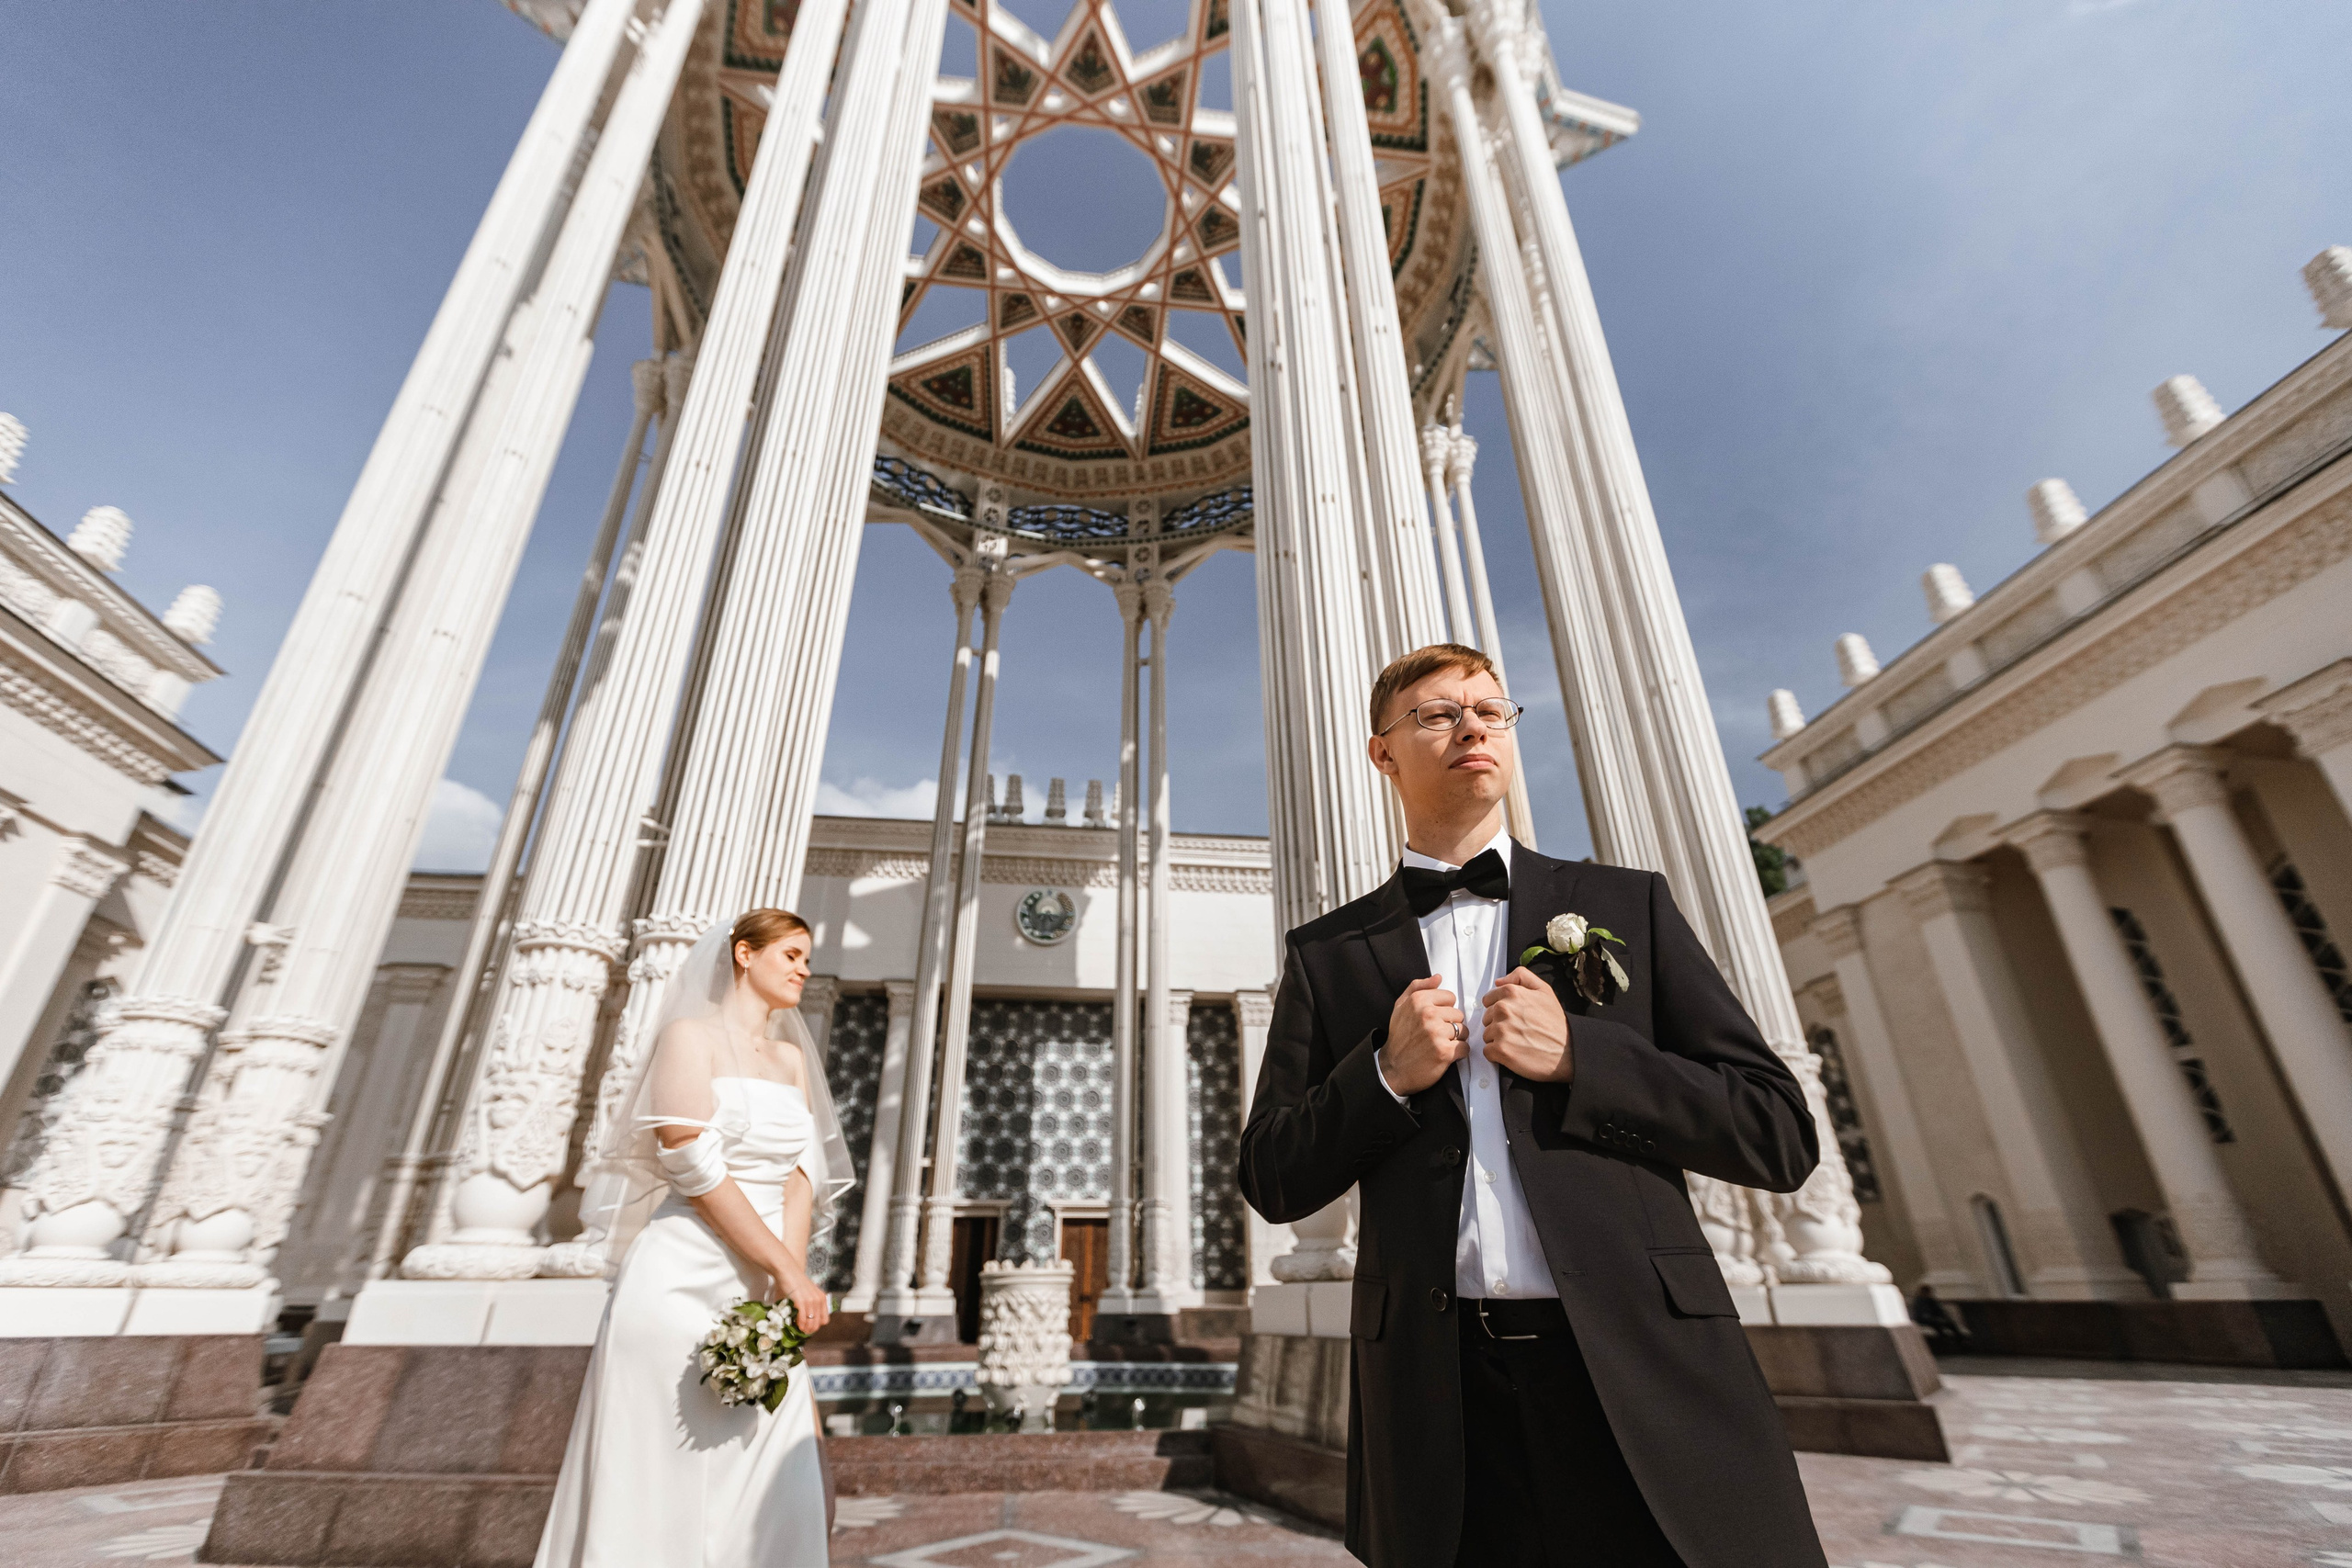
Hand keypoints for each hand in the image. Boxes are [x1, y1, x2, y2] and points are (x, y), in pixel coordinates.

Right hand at [771, 1262, 831, 1334]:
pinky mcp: (801, 1302)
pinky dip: (799, 1325)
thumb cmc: (795, 1283)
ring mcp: (810, 1302)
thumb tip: (804, 1320)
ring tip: (798, 1330)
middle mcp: (818, 1301)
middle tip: (802, 1332)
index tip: (808, 1327)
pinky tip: (795, 1325)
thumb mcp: (808, 1293)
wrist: (788, 1271)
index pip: (824, 1320)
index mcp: (822, 1299)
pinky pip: (803, 1319)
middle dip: (810, 1330)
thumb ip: (809, 1305)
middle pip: (817, 1324)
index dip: (816, 1325)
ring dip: (804, 1329)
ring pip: (810, 1323)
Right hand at [1378, 974, 1466, 1094]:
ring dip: (1455, 1039)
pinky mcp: (1445, 1051)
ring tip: (1439, 1044)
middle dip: (1450, 1025)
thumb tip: (1439, 977)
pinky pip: (1465, 1047)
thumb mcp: (1400, 1007)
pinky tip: (1445, 1055)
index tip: (1434, 1020)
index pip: (1450, 997)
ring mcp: (1437, 1033)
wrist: (1393, 1069)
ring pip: (1463, 1031)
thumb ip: (1418, 987)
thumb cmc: (1399, 1037)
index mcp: (1418, 1000)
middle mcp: (1428, 1014)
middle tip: (1435, 1035)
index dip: (1444, 1010)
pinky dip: (1458, 1053)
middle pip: (1458, 1014)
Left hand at [1480, 967, 1571, 1082]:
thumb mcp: (1544, 990)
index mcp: (1512, 993)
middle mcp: (1504, 1009)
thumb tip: (1498, 981)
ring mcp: (1501, 1030)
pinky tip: (1514, 1053)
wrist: (1568, 1051)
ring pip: (1487, 1035)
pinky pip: (1488, 1052)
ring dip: (1498, 1040)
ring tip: (1518, 1042)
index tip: (1514, 1018)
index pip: (1488, 1000)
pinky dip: (1497, 1055)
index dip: (1500, 1010)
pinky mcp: (1501, 1050)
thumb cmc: (1556, 1023)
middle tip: (1519, 1031)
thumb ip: (1520, 977)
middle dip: (1499, 1025)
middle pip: (1487, 1018)